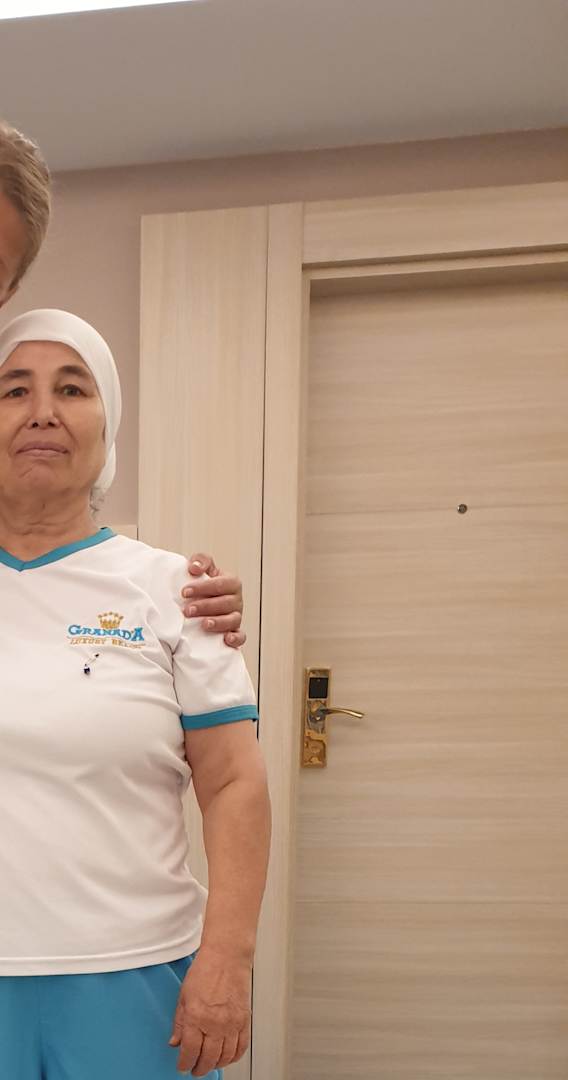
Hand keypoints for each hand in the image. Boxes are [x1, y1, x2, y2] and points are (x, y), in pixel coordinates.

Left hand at [168, 948, 251, 1075]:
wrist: (227, 956)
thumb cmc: (206, 970)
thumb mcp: (184, 996)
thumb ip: (180, 1022)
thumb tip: (176, 1042)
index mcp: (196, 1016)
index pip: (189, 1052)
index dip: (185, 1064)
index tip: (183, 1066)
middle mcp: (215, 1023)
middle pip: (208, 1058)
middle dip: (200, 1068)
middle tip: (195, 1069)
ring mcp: (232, 1023)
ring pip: (225, 1057)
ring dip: (216, 1064)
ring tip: (209, 1064)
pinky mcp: (244, 1020)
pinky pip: (241, 1047)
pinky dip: (234, 1056)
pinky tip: (227, 1057)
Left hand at [182, 552, 245, 649]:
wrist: (201, 601)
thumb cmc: (203, 585)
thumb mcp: (202, 568)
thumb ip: (200, 561)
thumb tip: (194, 568)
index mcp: (231, 583)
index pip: (221, 583)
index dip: (204, 587)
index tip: (185, 592)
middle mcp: (236, 600)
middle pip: (226, 603)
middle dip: (206, 606)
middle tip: (187, 610)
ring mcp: (236, 617)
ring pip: (233, 620)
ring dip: (218, 622)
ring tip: (203, 624)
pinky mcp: (235, 632)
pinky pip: (241, 636)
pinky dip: (236, 638)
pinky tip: (226, 639)